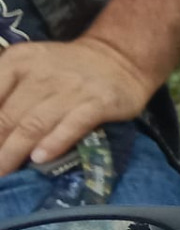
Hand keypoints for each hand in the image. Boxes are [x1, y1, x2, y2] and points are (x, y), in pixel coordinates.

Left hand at [0, 37, 153, 175]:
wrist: (119, 58)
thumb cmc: (65, 69)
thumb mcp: (27, 66)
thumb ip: (5, 91)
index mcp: (18, 61)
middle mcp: (42, 72)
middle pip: (8, 116)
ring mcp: (72, 88)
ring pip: (35, 124)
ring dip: (14, 151)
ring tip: (4, 171)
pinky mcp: (99, 102)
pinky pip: (72, 125)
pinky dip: (54, 142)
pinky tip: (39, 159)